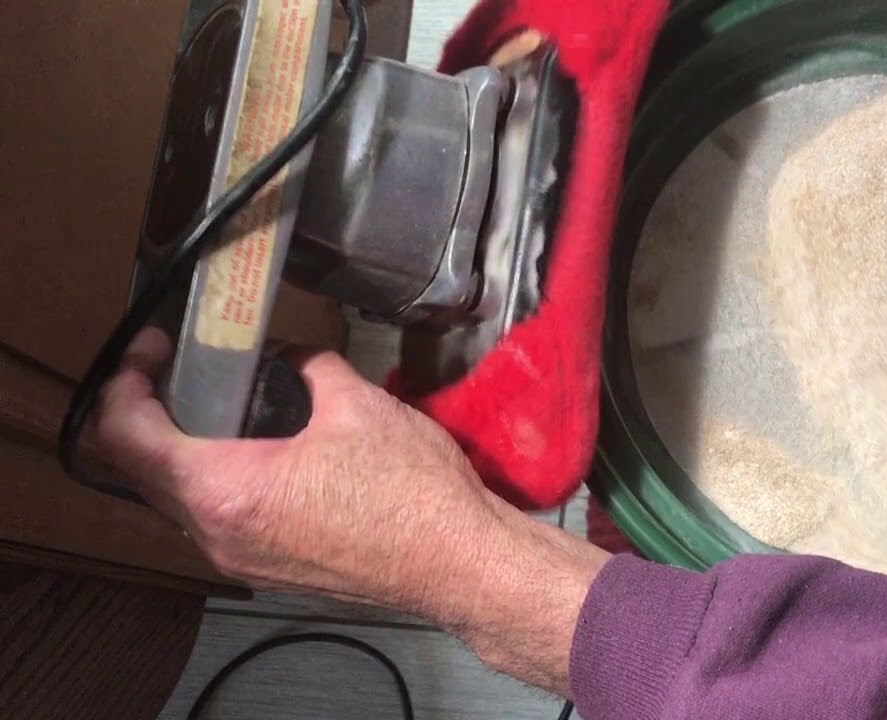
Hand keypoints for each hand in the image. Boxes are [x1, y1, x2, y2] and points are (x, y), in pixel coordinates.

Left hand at [89, 328, 606, 693]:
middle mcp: (217, 534)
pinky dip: (217, 480)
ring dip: (185, 450)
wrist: (457, 562)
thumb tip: (290, 356)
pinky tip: (262, 452)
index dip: (124, 384)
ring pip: (178, 499)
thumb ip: (307, 366)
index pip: (124, 437)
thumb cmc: (411, 492)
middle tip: (183, 370)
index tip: (152, 352)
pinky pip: (216, 520)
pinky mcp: (266, 570)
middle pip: (142, 470)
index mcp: (226, 490)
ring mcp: (239, 560)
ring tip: (225, 407)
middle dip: (151, 414)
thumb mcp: (358, 404)